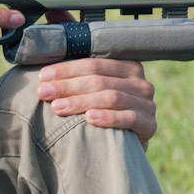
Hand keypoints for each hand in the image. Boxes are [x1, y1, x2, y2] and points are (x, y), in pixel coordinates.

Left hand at [36, 58, 157, 149]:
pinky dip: (108, 118)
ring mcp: (147, 103)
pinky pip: (129, 118)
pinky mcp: (150, 124)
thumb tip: (50, 47)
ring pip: (111, 97)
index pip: (94, 63)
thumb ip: (79, 68)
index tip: (43, 77)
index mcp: (127, 65)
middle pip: (100, 80)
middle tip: (44, 93)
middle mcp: (140, 81)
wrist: (125, 147)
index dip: (67, 69)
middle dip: (68, 86)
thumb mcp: (94, 88)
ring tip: (57, 108)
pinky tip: (89, 119)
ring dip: (81, 102)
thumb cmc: (102, 111)